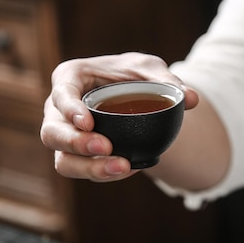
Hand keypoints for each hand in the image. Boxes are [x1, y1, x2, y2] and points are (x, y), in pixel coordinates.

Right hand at [40, 52, 198, 181]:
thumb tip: (191, 99)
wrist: (131, 93)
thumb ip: (167, 81)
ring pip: (63, 160)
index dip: (70, 110)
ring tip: (122, 167)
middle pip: (52, 133)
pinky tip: (128, 169)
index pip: (61, 94)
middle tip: (105, 148)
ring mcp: (65, 135)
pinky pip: (82, 170)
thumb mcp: (149, 69)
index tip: (89, 123)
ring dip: (89, 167)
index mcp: (70, 78)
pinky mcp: (77, 156)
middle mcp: (58, 109)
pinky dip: (103, 173)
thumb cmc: (132, 74)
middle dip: (75, 144)